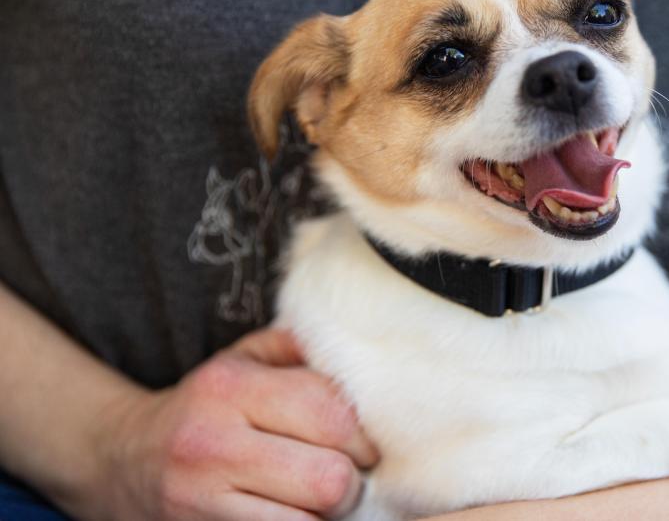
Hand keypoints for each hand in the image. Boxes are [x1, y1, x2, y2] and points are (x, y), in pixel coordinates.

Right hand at [81, 328, 378, 520]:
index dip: (364, 436)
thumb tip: (361, 355)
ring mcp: (199, 502)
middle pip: (329, 478)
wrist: (121, 459)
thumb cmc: (205, 406)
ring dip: (323, 515)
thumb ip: (300, 349)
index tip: (362, 445)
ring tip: (312, 499)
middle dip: (349, 482)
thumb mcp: (243, 360)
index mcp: (229, 388)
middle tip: (343, 477)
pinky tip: (288, 514)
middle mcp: (210, 445)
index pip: (332, 414)